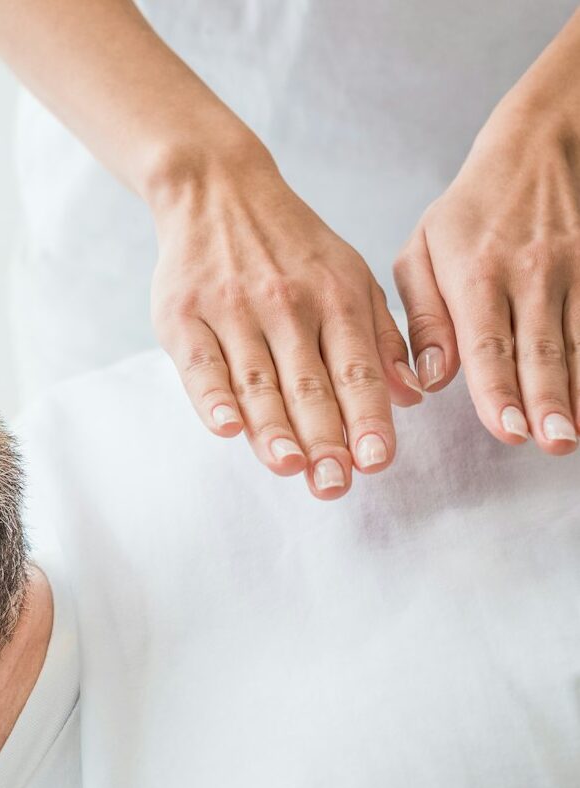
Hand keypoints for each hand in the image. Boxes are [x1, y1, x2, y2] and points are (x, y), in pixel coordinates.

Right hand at [148, 142, 423, 500]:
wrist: (217, 187)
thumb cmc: (291, 245)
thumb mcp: (350, 276)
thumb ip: (380, 338)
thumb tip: (412, 398)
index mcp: (336, 297)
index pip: (356, 370)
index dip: (367, 417)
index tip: (377, 461)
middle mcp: (288, 305)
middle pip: (308, 383)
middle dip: (324, 438)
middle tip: (335, 483)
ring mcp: (234, 310)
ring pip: (257, 380)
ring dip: (274, 427)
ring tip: (290, 466)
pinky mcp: (184, 316)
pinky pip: (200, 364)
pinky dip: (213, 397)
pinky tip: (227, 429)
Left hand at [393, 95, 579, 456]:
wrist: (540, 144)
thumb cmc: (471, 210)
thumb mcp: (423, 250)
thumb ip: (423, 318)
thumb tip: (432, 379)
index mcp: (476, 273)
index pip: (488, 343)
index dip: (499, 391)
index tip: (507, 432)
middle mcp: (528, 273)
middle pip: (539, 348)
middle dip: (546, 401)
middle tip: (550, 443)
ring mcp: (571, 269)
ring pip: (578, 340)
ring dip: (579, 391)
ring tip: (575, 435)